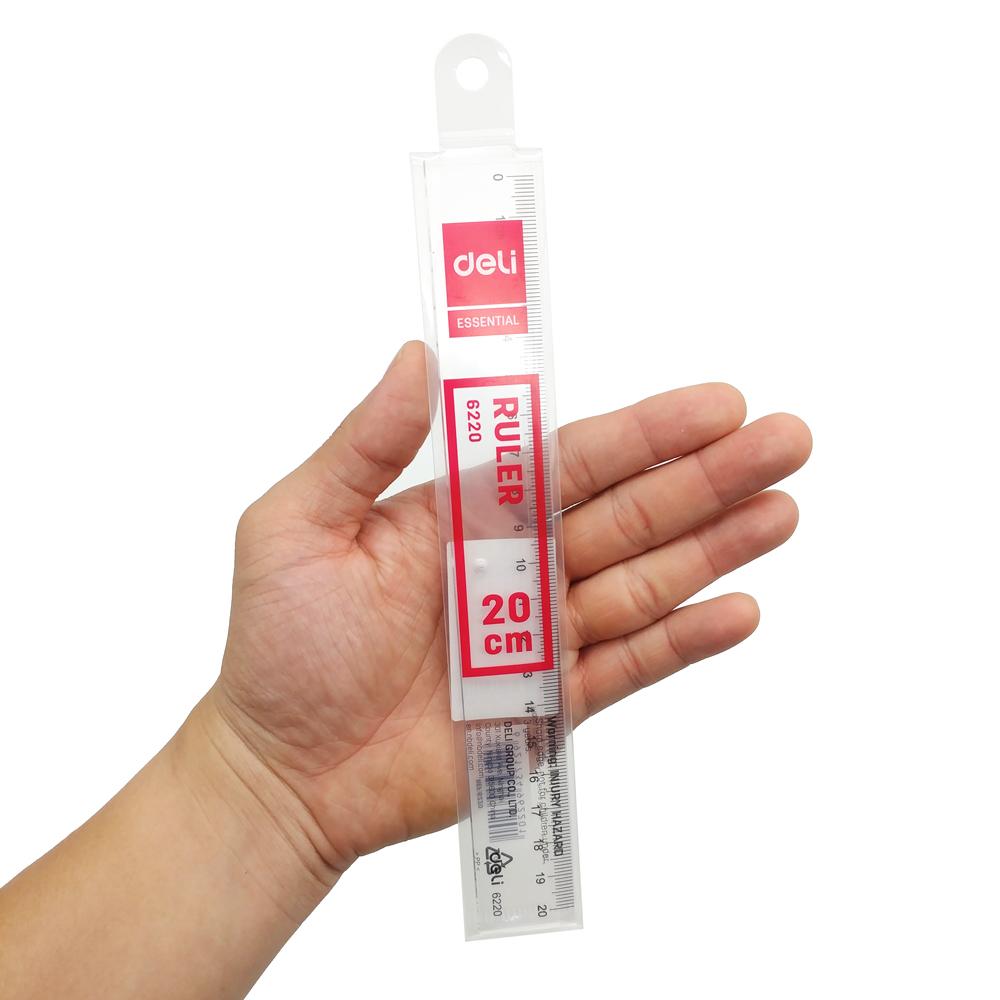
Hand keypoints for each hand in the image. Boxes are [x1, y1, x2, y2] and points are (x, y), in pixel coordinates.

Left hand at [207, 342, 810, 879]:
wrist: (284, 771)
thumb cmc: (280, 646)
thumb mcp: (300, 524)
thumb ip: (366, 443)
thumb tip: (421, 355)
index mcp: (463, 512)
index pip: (568, 459)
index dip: (643, 430)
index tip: (715, 403)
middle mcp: (514, 565)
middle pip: (627, 510)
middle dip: (708, 475)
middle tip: (787, 438)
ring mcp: (538, 635)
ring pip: (643, 580)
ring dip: (716, 546)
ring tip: (783, 509)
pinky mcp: (549, 703)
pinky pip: (628, 667)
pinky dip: (683, 641)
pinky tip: (738, 610)